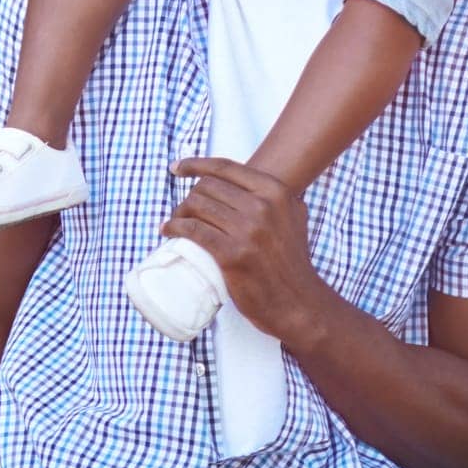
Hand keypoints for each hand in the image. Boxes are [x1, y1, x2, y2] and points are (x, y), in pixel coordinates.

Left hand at [163, 158, 330, 343]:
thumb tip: (243, 176)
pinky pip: (192, 230)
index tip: (176, 168)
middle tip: (184, 212)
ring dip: (179, 212)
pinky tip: (167, 230)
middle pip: (206, 187)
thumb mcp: (293, 215)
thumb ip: (273, 193)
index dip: (194, 164)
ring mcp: (247, 231)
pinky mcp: (232, 255)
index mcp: (275, 191)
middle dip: (189, 197)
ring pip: (196, 205)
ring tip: (176, 222)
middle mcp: (262, 207)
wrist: (300, 304)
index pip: (223, 167)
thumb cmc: (292, 260)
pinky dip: (174, 227)